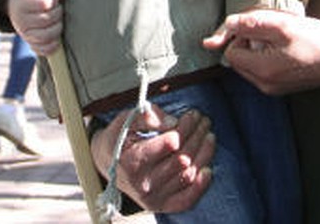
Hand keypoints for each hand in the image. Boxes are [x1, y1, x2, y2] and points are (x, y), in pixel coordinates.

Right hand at [6, 0, 65, 55]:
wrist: (17, 6)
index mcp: (21, 2)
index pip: (44, 3)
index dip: (53, 0)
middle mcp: (20, 20)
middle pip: (47, 20)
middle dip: (58, 12)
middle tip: (58, 8)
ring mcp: (25, 34)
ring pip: (46, 36)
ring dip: (58, 28)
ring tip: (57, 20)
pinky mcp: (31, 44)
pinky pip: (43, 50)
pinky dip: (53, 45)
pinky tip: (56, 36)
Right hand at [90, 104, 213, 213]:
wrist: (110, 165)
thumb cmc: (120, 139)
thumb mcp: (125, 121)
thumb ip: (146, 116)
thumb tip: (172, 122)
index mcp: (132, 161)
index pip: (169, 145)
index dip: (185, 127)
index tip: (191, 114)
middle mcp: (143, 184)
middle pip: (182, 158)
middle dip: (197, 135)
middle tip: (203, 119)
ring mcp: (154, 198)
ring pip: (188, 174)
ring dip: (203, 152)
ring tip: (208, 133)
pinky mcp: (162, 205)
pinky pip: (187, 199)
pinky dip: (201, 185)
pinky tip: (209, 168)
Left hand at [204, 8, 319, 94]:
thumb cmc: (316, 42)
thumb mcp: (282, 25)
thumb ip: (251, 24)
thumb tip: (229, 23)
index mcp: (262, 70)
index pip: (231, 54)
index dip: (240, 37)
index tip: (258, 28)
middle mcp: (265, 84)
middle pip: (238, 62)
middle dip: (247, 44)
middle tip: (269, 32)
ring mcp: (273, 88)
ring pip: (249, 66)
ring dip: (257, 50)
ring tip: (280, 40)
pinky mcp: (282, 87)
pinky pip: (262, 72)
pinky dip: (266, 58)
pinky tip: (286, 48)